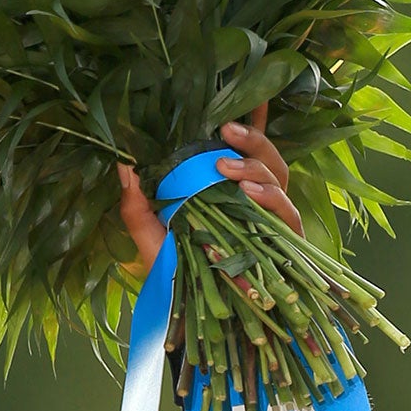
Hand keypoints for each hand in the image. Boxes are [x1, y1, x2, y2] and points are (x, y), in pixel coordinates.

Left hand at [116, 103, 303, 277]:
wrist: (194, 317)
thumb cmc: (175, 273)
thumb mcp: (149, 236)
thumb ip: (137, 204)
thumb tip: (123, 164)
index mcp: (226, 189)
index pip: (245, 149)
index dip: (254, 121)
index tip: (250, 93)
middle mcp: (253, 200)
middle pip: (268, 157)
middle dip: (252, 140)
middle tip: (225, 131)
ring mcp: (270, 220)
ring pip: (280, 177)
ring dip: (256, 166)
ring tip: (228, 168)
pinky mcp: (283, 242)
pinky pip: (287, 213)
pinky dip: (272, 199)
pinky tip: (249, 194)